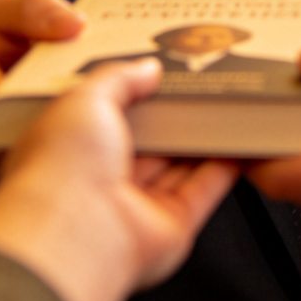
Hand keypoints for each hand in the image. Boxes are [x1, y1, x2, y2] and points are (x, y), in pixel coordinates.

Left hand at [0, 58, 237, 300]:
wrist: (75, 233)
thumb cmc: (60, 168)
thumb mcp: (85, 98)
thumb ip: (119, 79)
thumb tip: (147, 67)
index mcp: (75, 145)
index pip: (109, 112)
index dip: (135, 90)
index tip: (162, 69)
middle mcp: (105, 177)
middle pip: (150, 139)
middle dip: (173, 113)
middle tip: (202, 83)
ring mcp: (139, 203)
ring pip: (180, 163)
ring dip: (203, 138)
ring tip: (228, 104)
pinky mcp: (172, 224)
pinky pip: (205, 190)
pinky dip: (224, 167)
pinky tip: (240, 142)